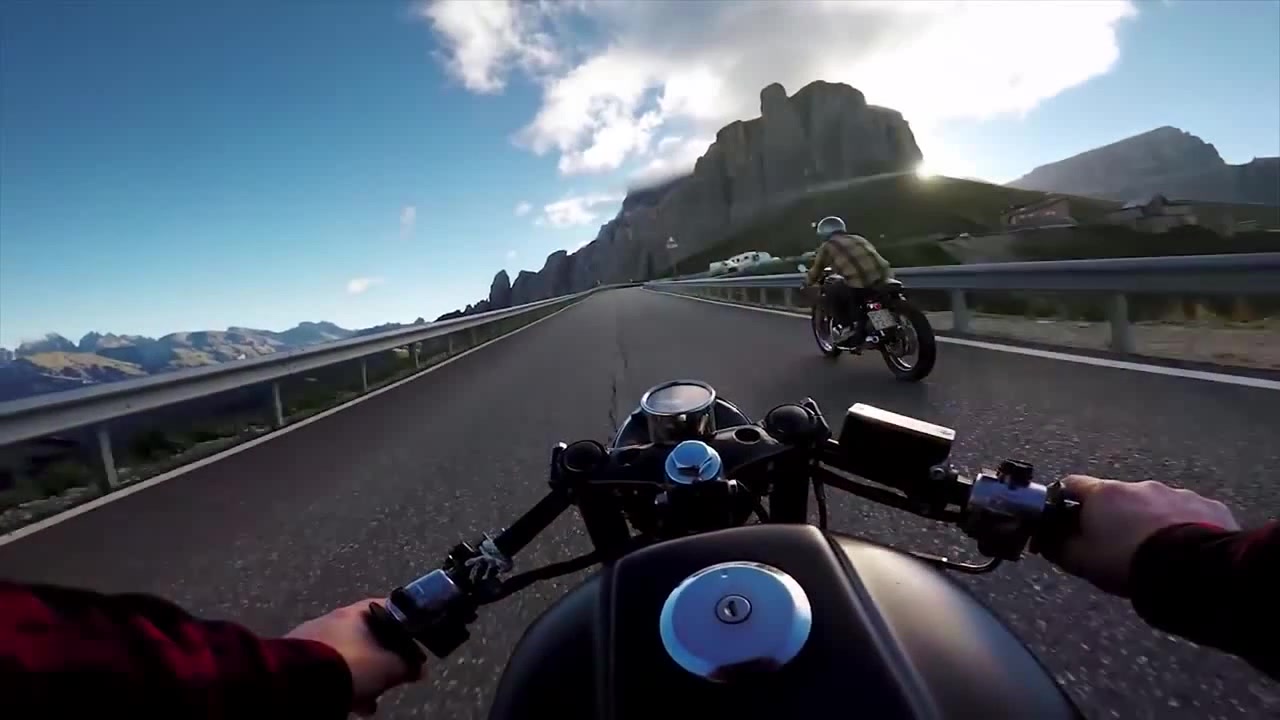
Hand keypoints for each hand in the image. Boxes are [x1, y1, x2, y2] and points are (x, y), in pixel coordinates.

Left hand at [287, 599, 422, 715]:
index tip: (412, 640)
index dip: (403, 624)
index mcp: (355, 611)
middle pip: (365, 636)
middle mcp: (331, 618)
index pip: (387, 607)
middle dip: (380, 659)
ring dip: (359, 674)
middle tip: (389, 678)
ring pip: (346, 655)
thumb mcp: (388, 668)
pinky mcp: (295, 658)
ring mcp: (311, 637)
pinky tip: (346, 699)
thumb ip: (407, 665)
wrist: (300, 684)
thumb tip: (419, 669)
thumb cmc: (349, 666)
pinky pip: (326, 668)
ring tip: (368, 699)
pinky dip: (339, 681)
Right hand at [1052, 476, 1238, 596]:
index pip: (1071, 484)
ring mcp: (1177, 494)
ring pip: (1155, 505)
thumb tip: (1044, 540)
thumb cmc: (1129, 562)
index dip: (1063, 501)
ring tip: (1155, 552)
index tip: (1064, 520)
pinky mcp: (1208, 506)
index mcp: (1104, 494)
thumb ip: (1057, 547)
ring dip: (1150, 521)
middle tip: (1115, 546)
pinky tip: (1185, 551)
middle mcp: (1139, 486)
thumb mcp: (1082, 562)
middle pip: (1116, 497)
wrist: (1193, 572)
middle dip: (1113, 516)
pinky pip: (1189, 514)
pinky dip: (1183, 527)